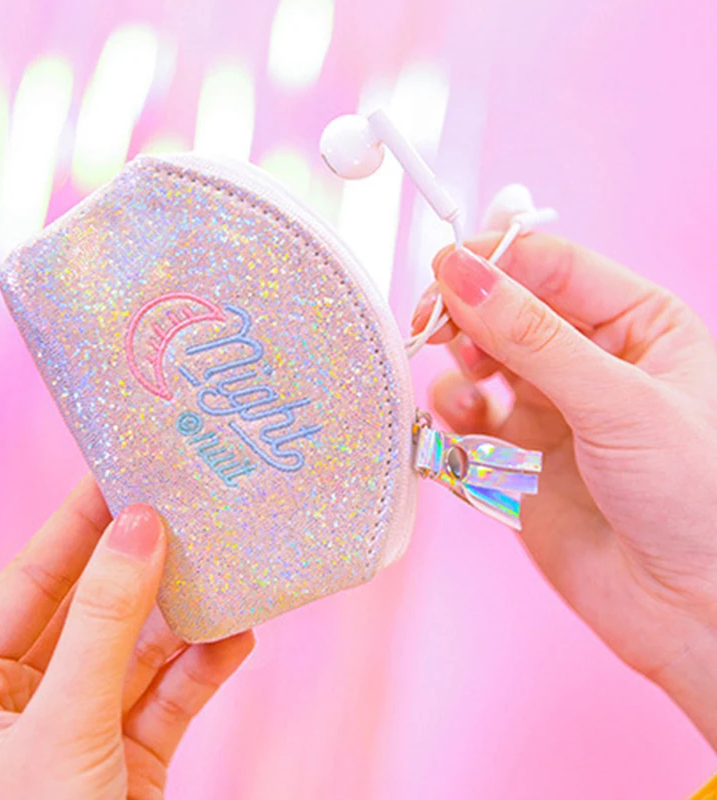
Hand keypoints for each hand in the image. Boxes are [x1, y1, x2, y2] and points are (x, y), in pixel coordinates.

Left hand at [0, 476, 253, 798]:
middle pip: (91, 608)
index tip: (122, 474)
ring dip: (184, 614)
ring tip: (224, 566)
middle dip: (141, 565)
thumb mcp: (61, 726)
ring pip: (139, 648)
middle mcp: (22, 697)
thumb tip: (139, 527)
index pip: (29, 580)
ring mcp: (82, 724)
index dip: (76, 525)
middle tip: (185, 508)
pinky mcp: (132, 755)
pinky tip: (239, 632)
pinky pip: (172, 694)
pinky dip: (206, 666)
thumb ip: (103, 622)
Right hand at [412, 233, 716, 747]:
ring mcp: (551, 404)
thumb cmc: (694, 498)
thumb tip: (466, 274)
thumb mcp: (618, 402)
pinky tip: (463, 422)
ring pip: (481, 355)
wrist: (686, 607)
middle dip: (467, 310)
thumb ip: (534, 336)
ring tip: (465, 384)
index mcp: (637, 323)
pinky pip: (468, 412)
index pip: (553, 266)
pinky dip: (454, 411)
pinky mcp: (517, 451)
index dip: (497, 261)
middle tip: (432, 321)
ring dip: (459, 361)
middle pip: (507, 305)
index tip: (446, 268)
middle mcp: (590, 357)